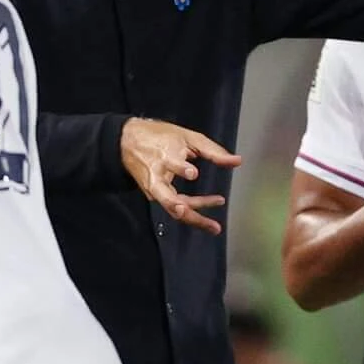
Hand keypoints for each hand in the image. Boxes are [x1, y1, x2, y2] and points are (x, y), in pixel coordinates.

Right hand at [120, 118, 240, 234]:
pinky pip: (174, 206)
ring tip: (213, 226)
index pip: (172, 165)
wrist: (126, 141)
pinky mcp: (154, 195)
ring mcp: (154, 189)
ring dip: (193, 218)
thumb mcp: (187, 137)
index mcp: (164, 157)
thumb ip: (213, 151)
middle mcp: (157, 176)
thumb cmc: (160, 137)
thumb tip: (237, 161)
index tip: (193, 173)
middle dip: (181, 207)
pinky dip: (190, 212)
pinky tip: (204, 218)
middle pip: (168, 197)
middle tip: (195, 212)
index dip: (181, 169)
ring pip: (172, 208)